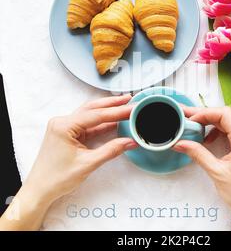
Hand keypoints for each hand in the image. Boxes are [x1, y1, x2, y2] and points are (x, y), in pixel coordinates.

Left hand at [0, 94, 136, 229]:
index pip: (96, 115)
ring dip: (107, 111)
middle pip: (92, 108)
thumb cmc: (57, 178)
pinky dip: (101, 123)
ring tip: (123, 106)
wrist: (40, 190)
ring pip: (90, 114)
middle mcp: (63, 122)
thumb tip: (130, 142)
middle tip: (129, 99)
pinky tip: (114, 121)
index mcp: (64, 126)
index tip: (131, 108)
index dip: (116, 112)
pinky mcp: (68, 134)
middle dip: (112, 104)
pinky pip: (88, 125)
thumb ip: (111, 150)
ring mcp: (65, 127)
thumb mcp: (88, 164)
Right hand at [174, 106, 230, 230]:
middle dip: (205, 116)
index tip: (191, 118)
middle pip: (226, 116)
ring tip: (196, 129)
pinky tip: (209, 140)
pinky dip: (219, 132)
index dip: (205, 113)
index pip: (224, 114)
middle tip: (187, 117)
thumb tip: (180, 143)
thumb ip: (197, 154)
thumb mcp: (217, 173)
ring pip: (230, 123)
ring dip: (212, 124)